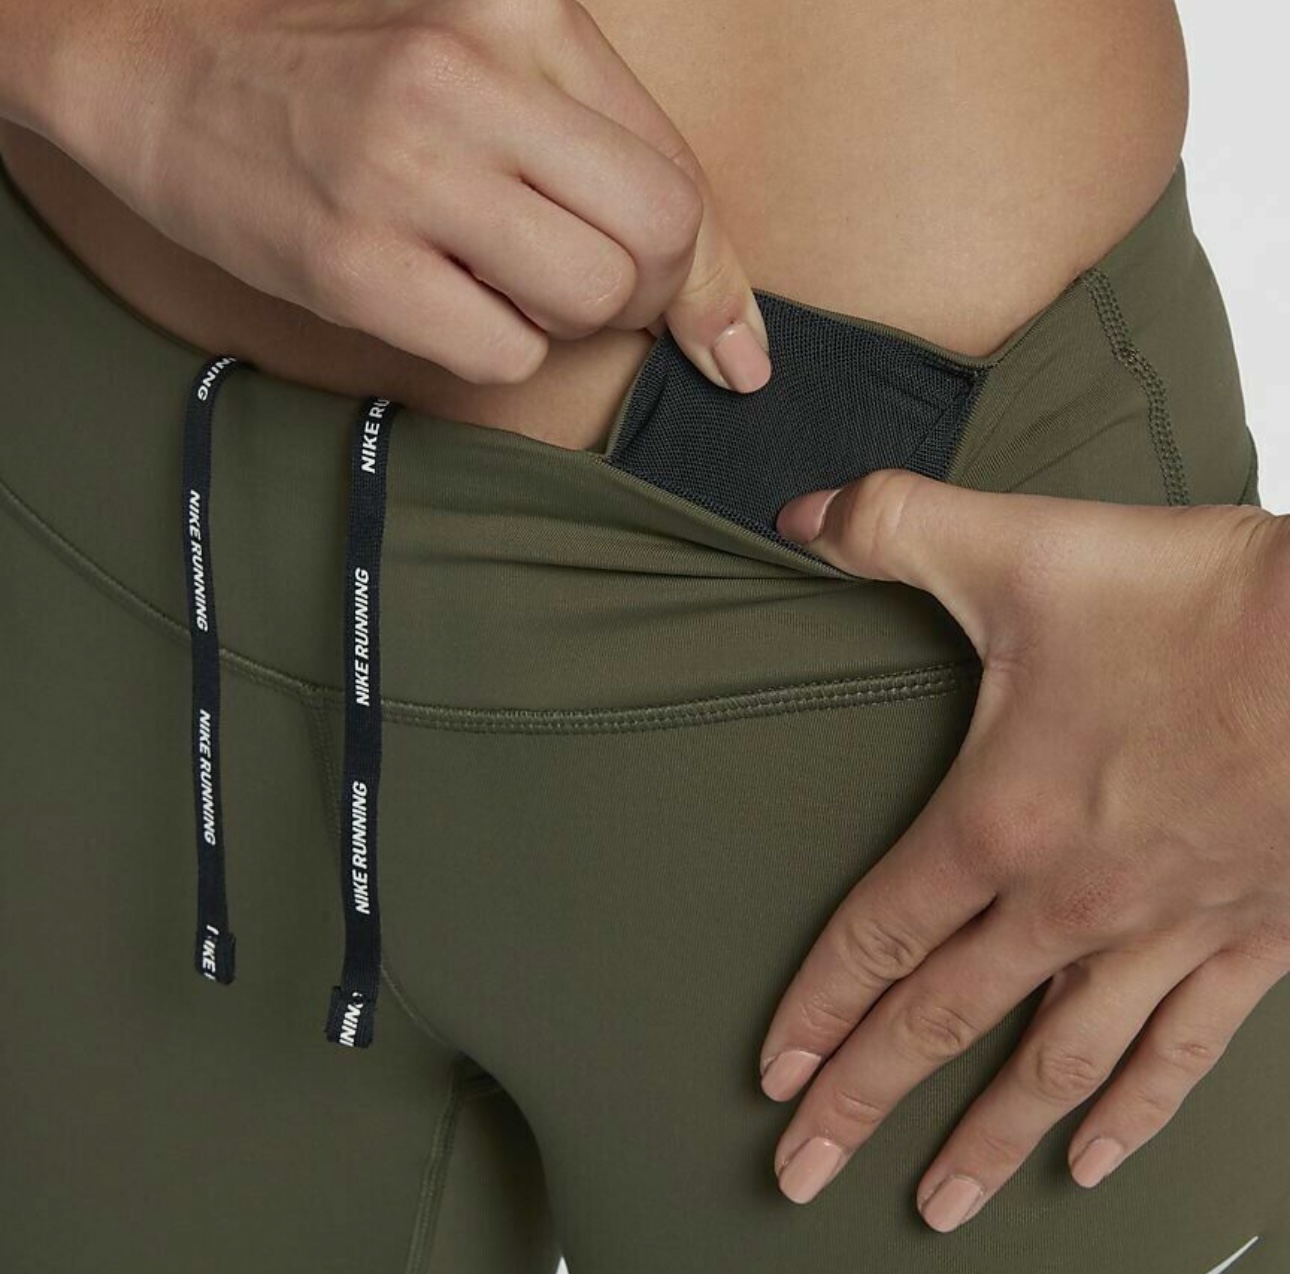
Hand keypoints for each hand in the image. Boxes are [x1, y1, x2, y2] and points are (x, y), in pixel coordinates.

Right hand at [37, 0, 768, 388]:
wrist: (152, 58)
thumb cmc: (337, 65)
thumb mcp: (482, 61)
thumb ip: (600, 149)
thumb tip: (731, 325)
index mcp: (521, 7)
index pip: (676, 173)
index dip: (708, 274)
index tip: (730, 345)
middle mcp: (469, 75)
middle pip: (654, 238)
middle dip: (644, 296)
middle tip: (585, 292)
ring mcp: (404, 169)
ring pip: (588, 300)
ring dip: (567, 322)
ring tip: (502, 284)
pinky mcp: (351, 261)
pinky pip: (501, 355)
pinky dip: (494, 350)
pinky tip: (442, 300)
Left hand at [758, 469, 1289, 1231]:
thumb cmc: (1202, 604)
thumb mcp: (1020, 546)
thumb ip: (890, 527)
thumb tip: (798, 517)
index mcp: (1001, 822)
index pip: (878, 938)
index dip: (817, 1008)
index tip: (774, 1077)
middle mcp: (1072, 902)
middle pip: (941, 1025)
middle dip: (865, 1102)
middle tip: (804, 1176)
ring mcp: (1164, 935)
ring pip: (1053, 1066)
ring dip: (987, 1140)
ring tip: (935, 1206)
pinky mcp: (1251, 942)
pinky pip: (1177, 1054)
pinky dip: (1131, 1114)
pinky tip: (1095, 1160)